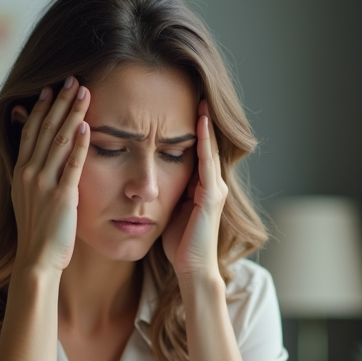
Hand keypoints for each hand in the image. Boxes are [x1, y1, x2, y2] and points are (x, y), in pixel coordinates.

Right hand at [11, 77, 91, 274]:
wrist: (37, 260)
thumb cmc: (38, 233)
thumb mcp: (29, 199)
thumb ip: (34, 177)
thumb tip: (40, 160)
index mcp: (21, 172)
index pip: (30, 131)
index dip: (41, 108)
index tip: (50, 88)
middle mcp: (29, 173)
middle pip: (45, 129)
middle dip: (59, 102)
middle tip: (73, 79)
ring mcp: (44, 184)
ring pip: (59, 141)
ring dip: (72, 114)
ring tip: (84, 93)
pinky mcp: (62, 197)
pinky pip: (72, 165)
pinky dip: (80, 145)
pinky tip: (87, 127)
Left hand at [162, 100, 227, 281]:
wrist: (192, 269)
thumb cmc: (179, 245)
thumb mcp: (169, 211)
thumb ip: (166, 192)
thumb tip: (147, 179)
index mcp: (201, 187)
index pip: (197, 151)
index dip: (191, 129)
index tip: (180, 106)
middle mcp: (212, 184)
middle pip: (207, 145)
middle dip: (202, 120)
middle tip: (197, 91)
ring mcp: (215, 189)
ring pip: (210, 149)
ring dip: (206, 124)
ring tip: (201, 99)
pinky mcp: (212, 196)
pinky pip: (207, 162)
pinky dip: (204, 142)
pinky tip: (199, 123)